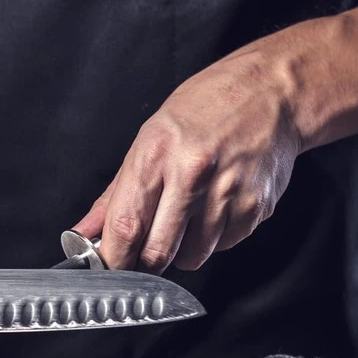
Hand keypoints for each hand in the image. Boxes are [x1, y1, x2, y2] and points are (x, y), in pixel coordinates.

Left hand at [74, 49, 302, 272]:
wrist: (271, 91)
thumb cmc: (208, 108)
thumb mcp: (150, 137)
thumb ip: (115, 193)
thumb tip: (85, 230)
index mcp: (157, 154)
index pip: (125, 226)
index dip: (112, 257)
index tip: (108, 266)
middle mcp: (193, 174)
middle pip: (157, 253)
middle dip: (144, 262)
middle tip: (144, 250)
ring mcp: (228, 193)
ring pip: (192, 257)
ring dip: (182, 250)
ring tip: (187, 215)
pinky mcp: (256, 207)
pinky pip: (223, 247)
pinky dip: (214, 239)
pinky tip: (215, 207)